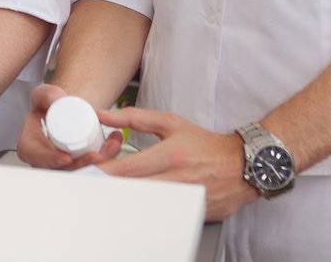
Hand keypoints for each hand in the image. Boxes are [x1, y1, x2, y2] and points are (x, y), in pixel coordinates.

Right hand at [16, 84, 123, 169]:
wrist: (64, 111)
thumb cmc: (50, 105)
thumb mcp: (45, 95)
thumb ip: (47, 94)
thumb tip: (56, 99)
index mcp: (30, 147)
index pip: (38, 158)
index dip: (51, 160)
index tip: (66, 157)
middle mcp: (44, 161)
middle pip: (62, 170)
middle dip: (82, 165)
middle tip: (98, 155)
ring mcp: (61, 167)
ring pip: (79, 172)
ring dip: (99, 164)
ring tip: (111, 147)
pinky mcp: (76, 168)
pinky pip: (89, 169)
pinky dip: (104, 161)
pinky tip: (113, 147)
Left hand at [97, 108, 258, 220]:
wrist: (243, 165)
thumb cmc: (204, 143)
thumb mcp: (170, 123)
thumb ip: (134, 118)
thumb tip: (103, 114)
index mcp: (170, 155)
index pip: (129, 168)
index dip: (104, 172)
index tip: (87, 171)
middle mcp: (178, 180)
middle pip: (134, 191)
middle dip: (110, 189)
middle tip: (92, 185)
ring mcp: (186, 200)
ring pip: (147, 206)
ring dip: (127, 200)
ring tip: (111, 195)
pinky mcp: (193, 215)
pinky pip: (164, 215)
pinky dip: (148, 211)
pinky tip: (137, 206)